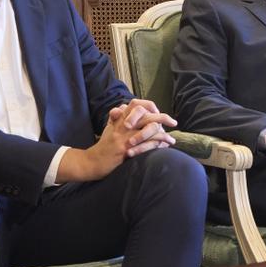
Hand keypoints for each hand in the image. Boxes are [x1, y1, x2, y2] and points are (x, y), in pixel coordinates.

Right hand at [58, 104, 175, 182]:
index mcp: (119, 119)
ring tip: (171, 140)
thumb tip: (122, 107)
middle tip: (173, 122)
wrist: (92, 162)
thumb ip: (116, 117)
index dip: (149, 106)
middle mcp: (122, 125)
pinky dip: (157, 144)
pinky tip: (164, 148)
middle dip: (162, 117)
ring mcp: (124, 136)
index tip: (158, 111)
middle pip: (145, 114)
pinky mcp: (125, 148)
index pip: (135, 104)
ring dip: (163, 134)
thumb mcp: (109, 129)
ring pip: (148, 127)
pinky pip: (145, 143)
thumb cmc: (103, 146)